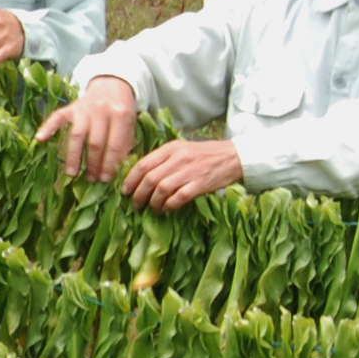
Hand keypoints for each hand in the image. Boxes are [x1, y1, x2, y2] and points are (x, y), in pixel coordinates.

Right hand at [36, 75, 145, 183]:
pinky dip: (47, 128)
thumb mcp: (130, 124)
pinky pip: (57, 118)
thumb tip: (117, 170)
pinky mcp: (70, 107)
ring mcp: (84, 108)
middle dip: (93, 165)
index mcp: (121, 114)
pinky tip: (40, 139)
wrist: (112, 84)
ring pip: (77, 136)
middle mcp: (101, 110)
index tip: (106, 179)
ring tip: (72, 174)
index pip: (114, 145)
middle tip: (92, 179)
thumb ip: (124, 144)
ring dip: (74, 157)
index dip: (110, 164)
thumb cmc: (121, 109)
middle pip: (95, 143)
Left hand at [121, 137, 245, 209]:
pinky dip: (169, 205)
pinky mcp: (200, 184)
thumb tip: (141, 175)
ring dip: (153, 202)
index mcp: (171, 148)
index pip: (144, 163)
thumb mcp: (182, 149)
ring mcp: (189, 171)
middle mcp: (178, 158)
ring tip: (152, 208)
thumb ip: (163, 159)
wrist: (233, 157)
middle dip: (139, 194)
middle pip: (150, 178)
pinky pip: (179, 197)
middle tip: (136, 204)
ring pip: (161, 189)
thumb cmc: (205, 155)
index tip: (125, 190)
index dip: (131, 179)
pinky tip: (167, 209)